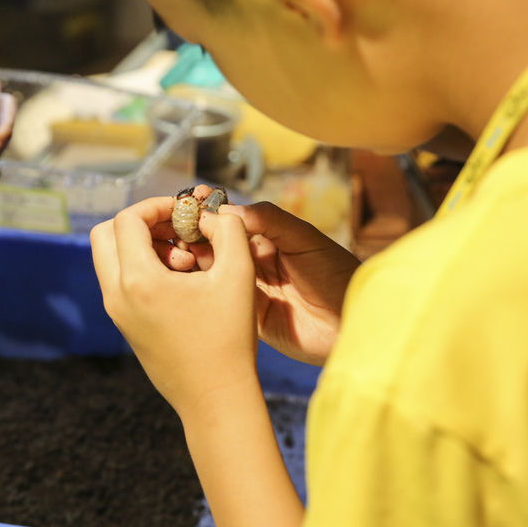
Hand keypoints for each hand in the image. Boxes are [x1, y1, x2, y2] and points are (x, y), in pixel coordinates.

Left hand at [90, 196, 258, 416]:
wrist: (215, 397)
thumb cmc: (228, 337)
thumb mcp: (238, 273)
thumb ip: (229, 229)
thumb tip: (210, 213)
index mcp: (137, 280)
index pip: (128, 219)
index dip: (156, 205)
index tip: (184, 211)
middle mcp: (117, 295)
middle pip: (105, 234)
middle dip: (140, 223)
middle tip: (176, 229)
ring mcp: (117, 312)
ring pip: (110, 258)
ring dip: (142, 245)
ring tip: (184, 259)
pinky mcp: (124, 325)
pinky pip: (120, 281)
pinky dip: (142, 268)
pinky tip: (181, 281)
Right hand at [190, 202, 358, 365]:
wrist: (351, 323)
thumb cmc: (337, 275)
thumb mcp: (304, 239)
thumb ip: (269, 220)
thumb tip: (228, 209)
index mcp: (271, 239)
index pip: (233, 221)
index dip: (211, 213)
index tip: (189, 204)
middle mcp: (256, 262)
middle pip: (217, 245)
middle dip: (195, 235)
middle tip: (176, 229)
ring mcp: (250, 289)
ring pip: (213, 270)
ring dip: (194, 259)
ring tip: (179, 252)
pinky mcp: (247, 315)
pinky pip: (220, 298)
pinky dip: (203, 286)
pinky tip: (189, 277)